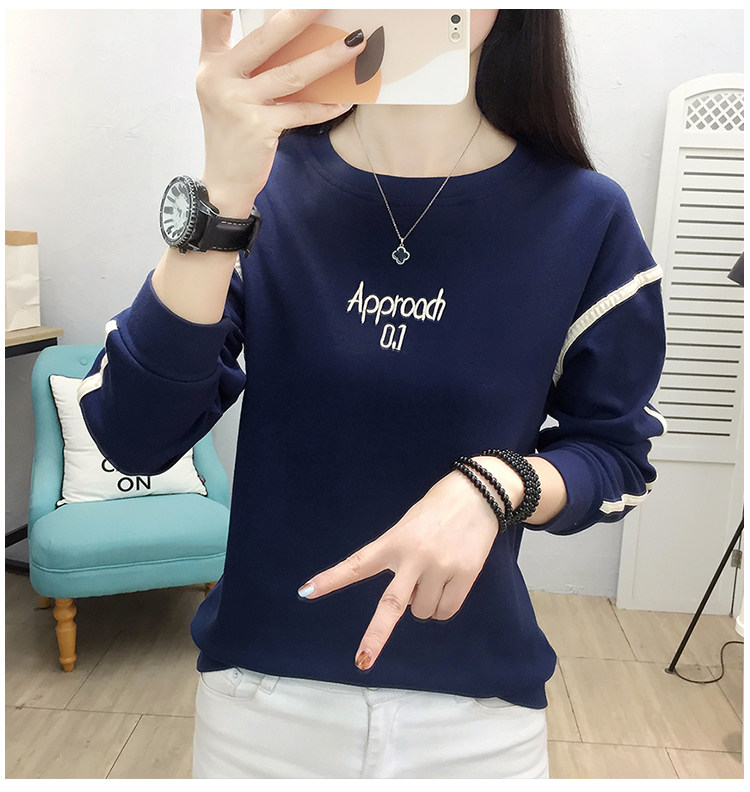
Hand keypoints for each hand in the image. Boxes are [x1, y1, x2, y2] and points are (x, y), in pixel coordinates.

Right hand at [197, 9, 365, 213]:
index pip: (213, 16)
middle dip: (299, 14)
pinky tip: (344, 100)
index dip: (225, 0)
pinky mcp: (260, 128)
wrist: (225, 180)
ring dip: (327, 57)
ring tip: (355, 44)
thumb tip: (291, 37)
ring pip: (292, 74)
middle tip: (325, 3)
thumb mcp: (226, 92)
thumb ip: (247, 64)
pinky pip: (301, 112)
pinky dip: (324, 107)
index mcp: (213, 64)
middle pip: (266, 37)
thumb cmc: (232, 133)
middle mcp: (221, 79)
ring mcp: (240, 103)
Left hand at [298, 463, 523, 670]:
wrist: (479, 493)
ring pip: (423, 612)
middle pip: (392, 605)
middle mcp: (415, 557)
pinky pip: (447, 610)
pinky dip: (443, 607)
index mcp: (394, 541)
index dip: (331, 579)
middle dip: (375, 636)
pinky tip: (448, 584)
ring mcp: (441, 568)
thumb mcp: (409, 526)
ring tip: (435, 575)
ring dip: (424, 604)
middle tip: (362, 661)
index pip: (357, 563)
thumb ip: (401, 557)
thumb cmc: (438, 509)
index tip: (305, 592)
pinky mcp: (465, 575)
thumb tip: (407, 600)